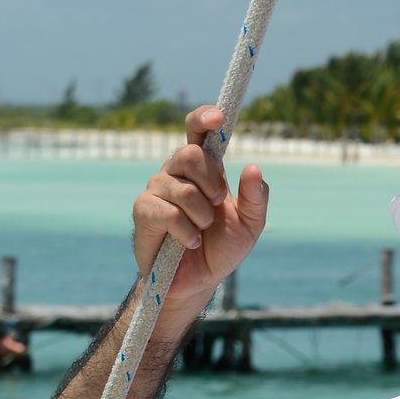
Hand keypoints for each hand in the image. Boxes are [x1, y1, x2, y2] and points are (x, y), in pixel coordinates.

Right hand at [131, 105, 268, 317]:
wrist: (198, 281)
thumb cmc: (221, 248)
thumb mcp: (250, 225)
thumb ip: (256, 198)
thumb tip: (254, 168)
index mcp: (202, 168)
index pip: (197, 130)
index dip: (204, 117)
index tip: (218, 118)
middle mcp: (176, 172)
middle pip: (190, 154)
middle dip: (212, 183)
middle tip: (218, 204)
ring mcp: (157, 189)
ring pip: (183, 189)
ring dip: (202, 216)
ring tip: (202, 232)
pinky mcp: (143, 211)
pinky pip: (167, 212)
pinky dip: (186, 231)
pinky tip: (190, 242)